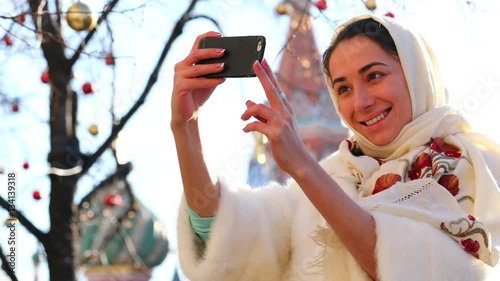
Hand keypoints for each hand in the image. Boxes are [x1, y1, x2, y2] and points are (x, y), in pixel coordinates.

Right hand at [171, 31, 225, 125]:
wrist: (188, 114)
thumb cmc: (199, 94)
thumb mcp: (210, 79)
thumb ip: (216, 70)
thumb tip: (232, 62)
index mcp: (188, 61)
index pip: (197, 43)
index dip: (207, 36)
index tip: (220, 34)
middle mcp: (181, 66)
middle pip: (196, 54)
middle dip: (210, 51)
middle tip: (223, 51)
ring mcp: (179, 76)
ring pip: (196, 68)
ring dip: (211, 67)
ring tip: (224, 66)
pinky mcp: (180, 87)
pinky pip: (197, 82)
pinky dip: (210, 81)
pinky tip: (221, 80)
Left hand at [241, 59, 313, 174]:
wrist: (299, 162)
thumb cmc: (286, 144)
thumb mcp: (273, 126)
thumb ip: (261, 114)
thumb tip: (247, 102)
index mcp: (285, 110)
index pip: (276, 88)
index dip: (269, 74)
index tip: (262, 61)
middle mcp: (285, 113)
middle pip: (272, 90)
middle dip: (263, 75)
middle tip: (255, 63)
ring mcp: (282, 123)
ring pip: (260, 107)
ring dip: (247, 112)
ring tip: (242, 119)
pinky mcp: (276, 134)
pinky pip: (257, 125)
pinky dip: (248, 126)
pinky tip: (245, 130)